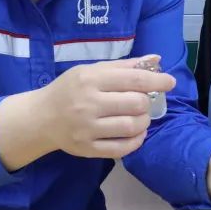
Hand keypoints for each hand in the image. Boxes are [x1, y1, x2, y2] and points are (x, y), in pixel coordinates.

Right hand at [0, 54, 175, 169]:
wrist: (40, 117)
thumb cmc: (70, 89)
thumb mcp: (91, 70)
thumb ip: (124, 66)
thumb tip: (156, 60)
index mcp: (90, 79)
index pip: (132, 80)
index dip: (156, 81)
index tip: (170, 82)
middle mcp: (88, 103)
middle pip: (135, 104)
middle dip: (146, 103)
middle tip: (143, 103)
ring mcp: (87, 128)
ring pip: (131, 127)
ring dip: (143, 122)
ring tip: (140, 118)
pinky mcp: (86, 149)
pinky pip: (121, 148)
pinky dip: (136, 141)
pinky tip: (136, 133)